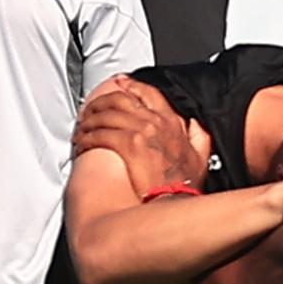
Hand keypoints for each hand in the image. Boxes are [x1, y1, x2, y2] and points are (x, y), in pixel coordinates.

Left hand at [75, 77, 198, 188]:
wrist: (175, 200)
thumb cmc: (184, 185)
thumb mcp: (200, 157)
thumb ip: (199, 136)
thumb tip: (195, 125)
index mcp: (171, 122)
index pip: (147, 93)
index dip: (130, 85)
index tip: (119, 83)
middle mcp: (156, 122)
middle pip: (121, 99)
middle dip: (101, 102)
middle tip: (90, 108)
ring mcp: (141, 132)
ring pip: (107, 115)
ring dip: (90, 120)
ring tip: (82, 128)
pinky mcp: (127, 145)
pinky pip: (100, 134)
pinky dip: (87, 137)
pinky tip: (82, 143)